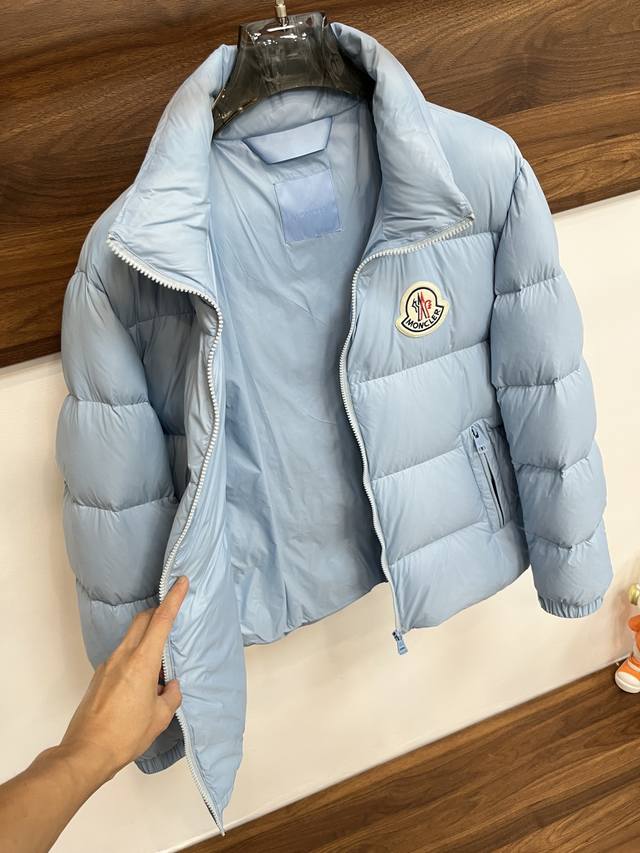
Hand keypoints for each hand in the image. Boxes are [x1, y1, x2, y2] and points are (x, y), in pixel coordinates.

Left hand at [59, 575, 188, 787]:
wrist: (86, 752)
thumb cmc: (126, 735)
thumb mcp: (159, 717)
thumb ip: (171, 695)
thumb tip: (171, 686)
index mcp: (141, 662)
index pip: (161, 621)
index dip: (173, 598)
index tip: (181, 581)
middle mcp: (123, 656)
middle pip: (142, 621)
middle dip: (158, 611)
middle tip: (173, 613)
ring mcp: (108, 665)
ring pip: (131, 638)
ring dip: (147, 638)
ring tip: (161, 662)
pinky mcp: (100, 677)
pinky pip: (122, 656)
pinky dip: (136, 656)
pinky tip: (143, 681)